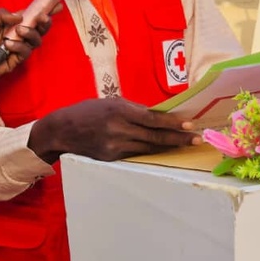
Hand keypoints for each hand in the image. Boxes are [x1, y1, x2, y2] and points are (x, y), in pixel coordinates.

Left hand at [0, 8, 51, 79]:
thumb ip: (1, 15)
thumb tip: (20, 15)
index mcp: (10, 22)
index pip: (30, 15)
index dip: (44, 10)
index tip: (56, 5)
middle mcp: (17, 34)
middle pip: (39, 28)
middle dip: (45, 22)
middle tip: (42, 18)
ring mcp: (17, 47)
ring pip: (36, 40)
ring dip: (31, 33)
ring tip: (20, 30)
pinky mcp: (14, 60)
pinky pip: (25, 52)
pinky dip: (20, 46)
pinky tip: (9, 44)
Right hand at [28, 98, 200, 162]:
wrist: (62, 130)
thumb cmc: (88, 111)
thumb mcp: (111, 102)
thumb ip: (134, 109)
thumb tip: (159, 115)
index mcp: (118, 111)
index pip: (152, 119)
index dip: (172, 124)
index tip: (189, 125)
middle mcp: (117, 130)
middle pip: (154, 137)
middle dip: (178, 138)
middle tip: (197, 139)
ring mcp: (114, 146)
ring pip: (148, 148)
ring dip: (168, 147)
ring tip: (185, 144)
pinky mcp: (111, 158)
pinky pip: (136, 154)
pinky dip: (151, 151)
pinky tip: (163, 149)